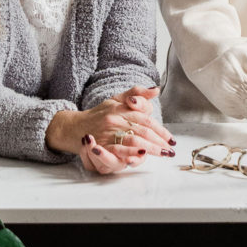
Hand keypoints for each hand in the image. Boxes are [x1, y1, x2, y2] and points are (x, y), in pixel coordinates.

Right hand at [46, 85, 175, 174]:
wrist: (75, 127)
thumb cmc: (100, 114)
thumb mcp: (117, 99)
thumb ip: (137, 93)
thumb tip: (156, 89)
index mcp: (121, 107)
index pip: (145, 118)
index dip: (160, 129)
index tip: (170, 139)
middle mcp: (115, 119)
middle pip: (142, 129)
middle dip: (158, 141)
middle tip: (169, 150)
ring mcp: (108, 132)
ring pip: (133, 139)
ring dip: (149, 148)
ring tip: (162, 154)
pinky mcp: (101, 145)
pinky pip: (118, 149)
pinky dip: (131, 153)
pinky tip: (141, 157)